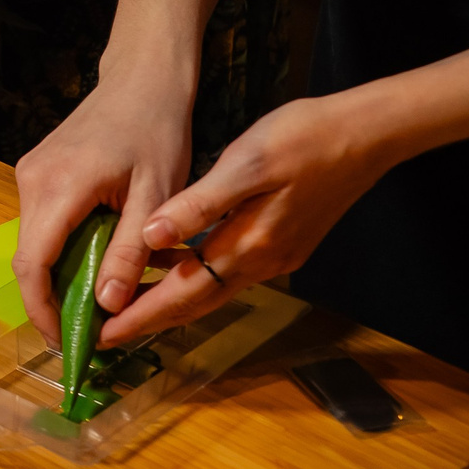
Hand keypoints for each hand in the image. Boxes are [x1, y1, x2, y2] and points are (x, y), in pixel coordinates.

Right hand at [10, 51, 195, 344]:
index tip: (67, 344)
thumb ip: (128, 251)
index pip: (33, 264)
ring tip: (99, 299)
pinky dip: (63, 250)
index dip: (43, 310)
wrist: (140, 81)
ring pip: (34, 242)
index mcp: (59, 188)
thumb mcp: (154, 196)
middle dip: (53, 300)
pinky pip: (41, 224)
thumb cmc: (156, 133)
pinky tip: (95, 260)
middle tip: (90, 332)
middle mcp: (31, 181)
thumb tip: (105, 306)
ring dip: (60, 275)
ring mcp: (29, 175)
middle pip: (29, 257)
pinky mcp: (36, 173)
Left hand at [98, 91, 395, 343]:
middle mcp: (263, 261)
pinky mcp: (282, 242)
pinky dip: (193, 274)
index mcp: (250, 244)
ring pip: (211, 289)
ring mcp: (276, 255)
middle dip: (149, 319)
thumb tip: (151, 235)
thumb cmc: (302, 138)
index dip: (141, 315)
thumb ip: (199, 204)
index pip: (183, 293)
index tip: (104, 333)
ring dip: (169, 300)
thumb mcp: (245, 164)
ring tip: (125, 303)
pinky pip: (227, 270)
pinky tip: (167, 260)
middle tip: (103, 333)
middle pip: (195, 302)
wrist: (365, 135)